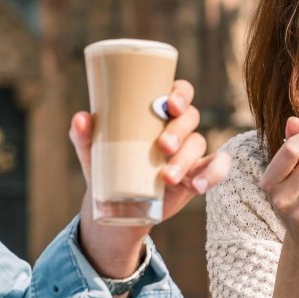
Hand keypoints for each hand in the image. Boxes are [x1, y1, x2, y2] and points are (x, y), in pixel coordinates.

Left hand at [70, 80, 232, 278]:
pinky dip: (213, 174)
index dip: (181, 93)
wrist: (119, 205)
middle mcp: (179, 127)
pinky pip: (218, 167)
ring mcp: (191, 151)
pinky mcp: (199, 173)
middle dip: (179, 130)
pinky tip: (198, 186)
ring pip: (199, 144)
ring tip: (166, 178)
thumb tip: (80, 119)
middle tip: (162, 146)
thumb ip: (84, 136)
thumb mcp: (93, 152)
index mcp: (158, 112)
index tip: (169, 105)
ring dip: (186, 159)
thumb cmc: (108, 166)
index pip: (180, 92)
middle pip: (191, 117)